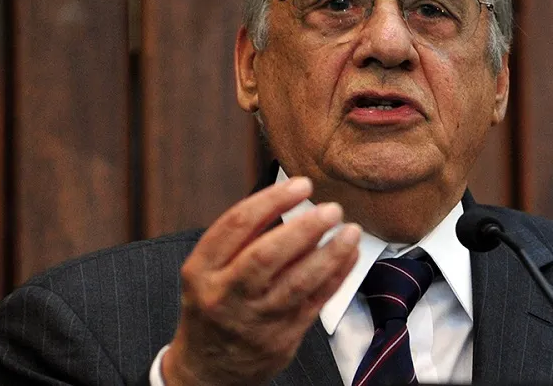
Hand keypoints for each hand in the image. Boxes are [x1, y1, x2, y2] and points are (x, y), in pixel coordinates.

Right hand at [163, 177, 360, 385]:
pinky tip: (349, 254)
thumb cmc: (214, 304)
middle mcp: (226, 294)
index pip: (236, 225)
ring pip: (297, 282)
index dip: (272, 200)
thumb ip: (241, 238)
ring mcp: (255, 319)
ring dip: (329, 253)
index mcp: (202, 270)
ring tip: (350, 230)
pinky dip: (336, 276)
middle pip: (267, 255)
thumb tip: (288, 199)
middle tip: (331, 209)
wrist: (208, 370)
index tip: (302, 184)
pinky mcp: (281, 338)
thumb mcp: (207, 270)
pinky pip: (315, 302)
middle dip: (304, 228)